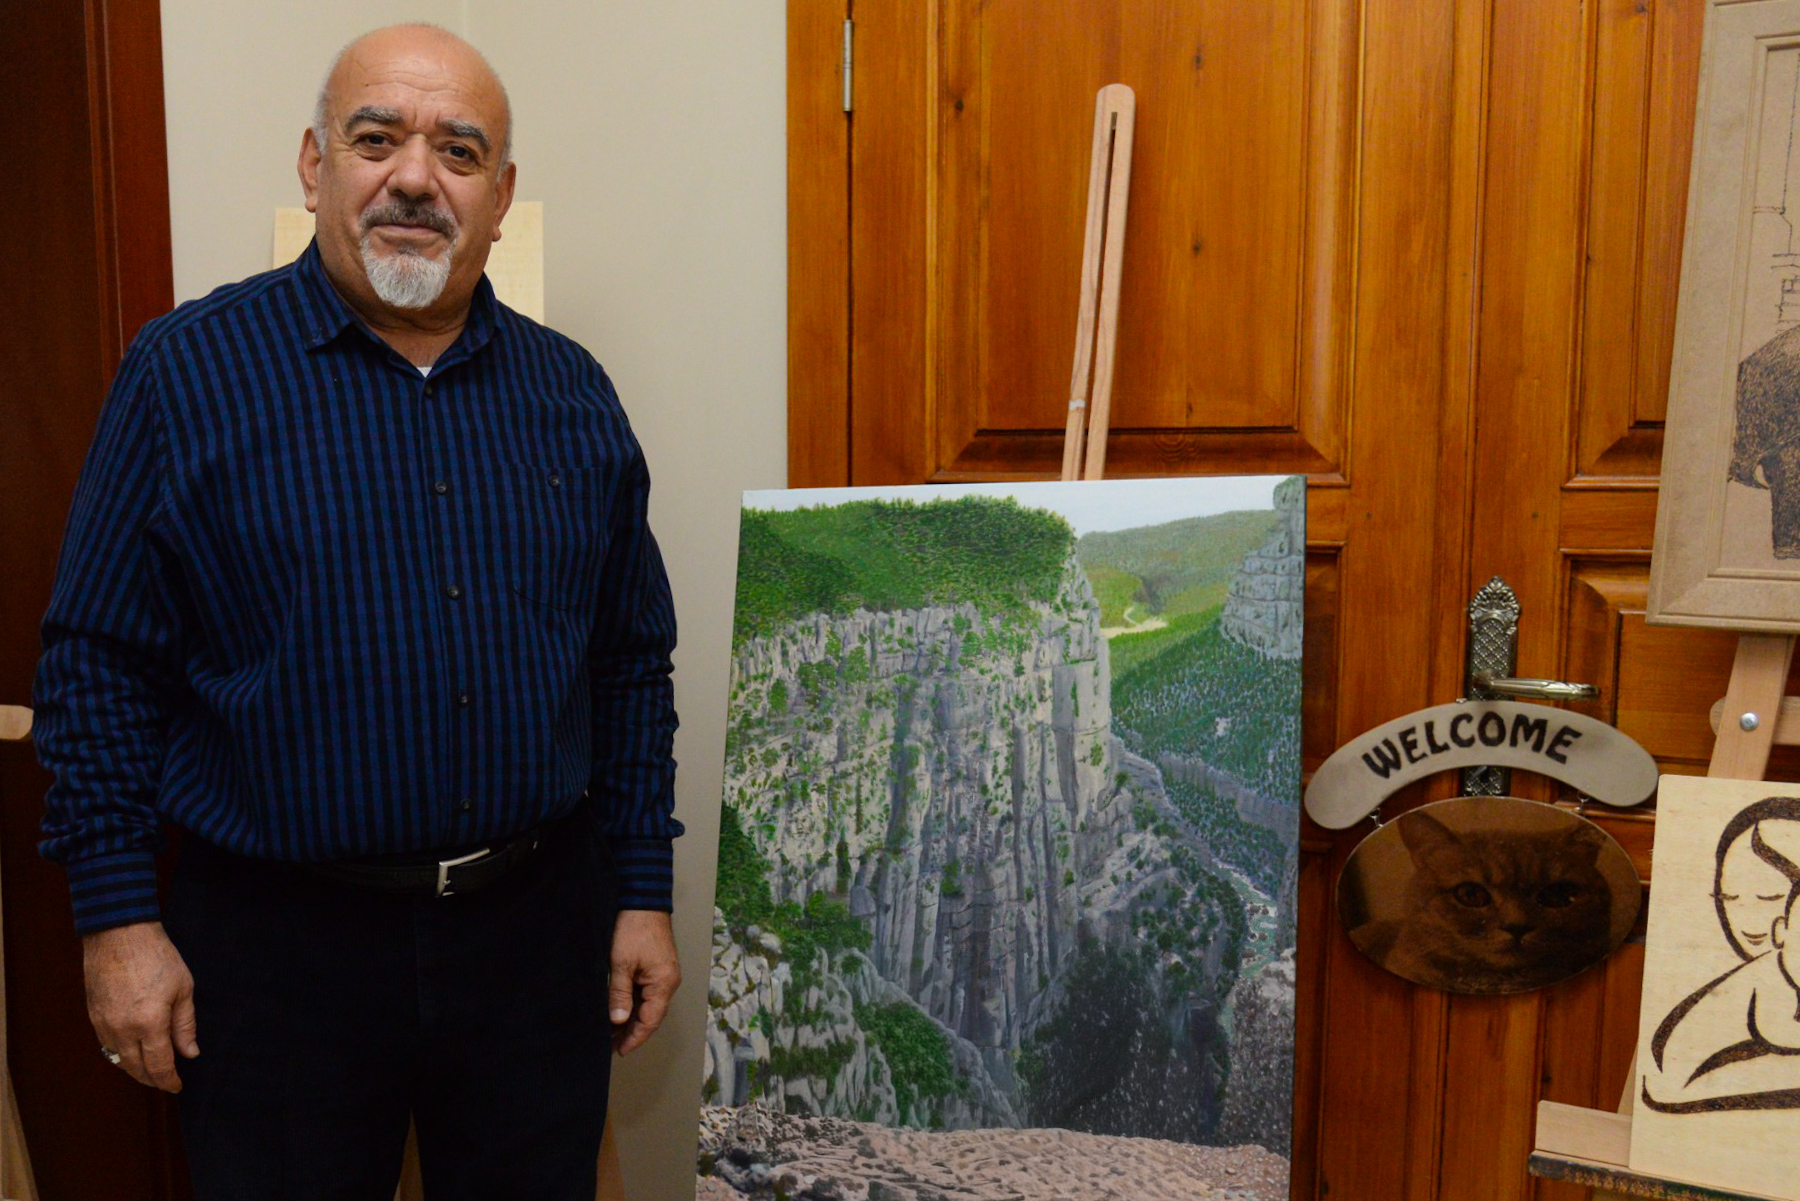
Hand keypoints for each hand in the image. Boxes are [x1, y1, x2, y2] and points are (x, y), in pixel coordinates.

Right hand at [82, 921, 197, 1091]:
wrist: (120, 935)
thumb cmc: (157, 957)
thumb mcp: (183, 988)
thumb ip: (185, 1025)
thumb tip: (189, 1052)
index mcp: (149, 1023)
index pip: (159, 1065)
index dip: (168, 1080)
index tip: (177, 1086)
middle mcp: (122, 1030)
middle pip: (136, 1068)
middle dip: (152, 1079)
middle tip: (165, 1083)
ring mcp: (104, 1024)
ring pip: (119, 1059)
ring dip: (135, 1069)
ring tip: (150, 1071)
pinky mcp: (93, 1016)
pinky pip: (107, 1046)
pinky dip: (120, 1055)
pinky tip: (132, 1052)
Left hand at [609, 909, 679, 1055]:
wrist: (642, 901)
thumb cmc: (634, 928)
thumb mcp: (621, 963)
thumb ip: (619, 994)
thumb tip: (618, 1020)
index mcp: (664, 983)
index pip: (650, 1021)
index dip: (635, 1038)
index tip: (619, 1050)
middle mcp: (668, 982)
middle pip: (651, 1015)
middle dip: (632, 1031)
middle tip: (611, 1045)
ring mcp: (663, 974)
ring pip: (648, 1005)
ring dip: (632, 1018)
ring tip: (611, 1031)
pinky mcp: (657, 967)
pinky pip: (646, 993)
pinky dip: (633, 1004)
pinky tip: (619, 1009)